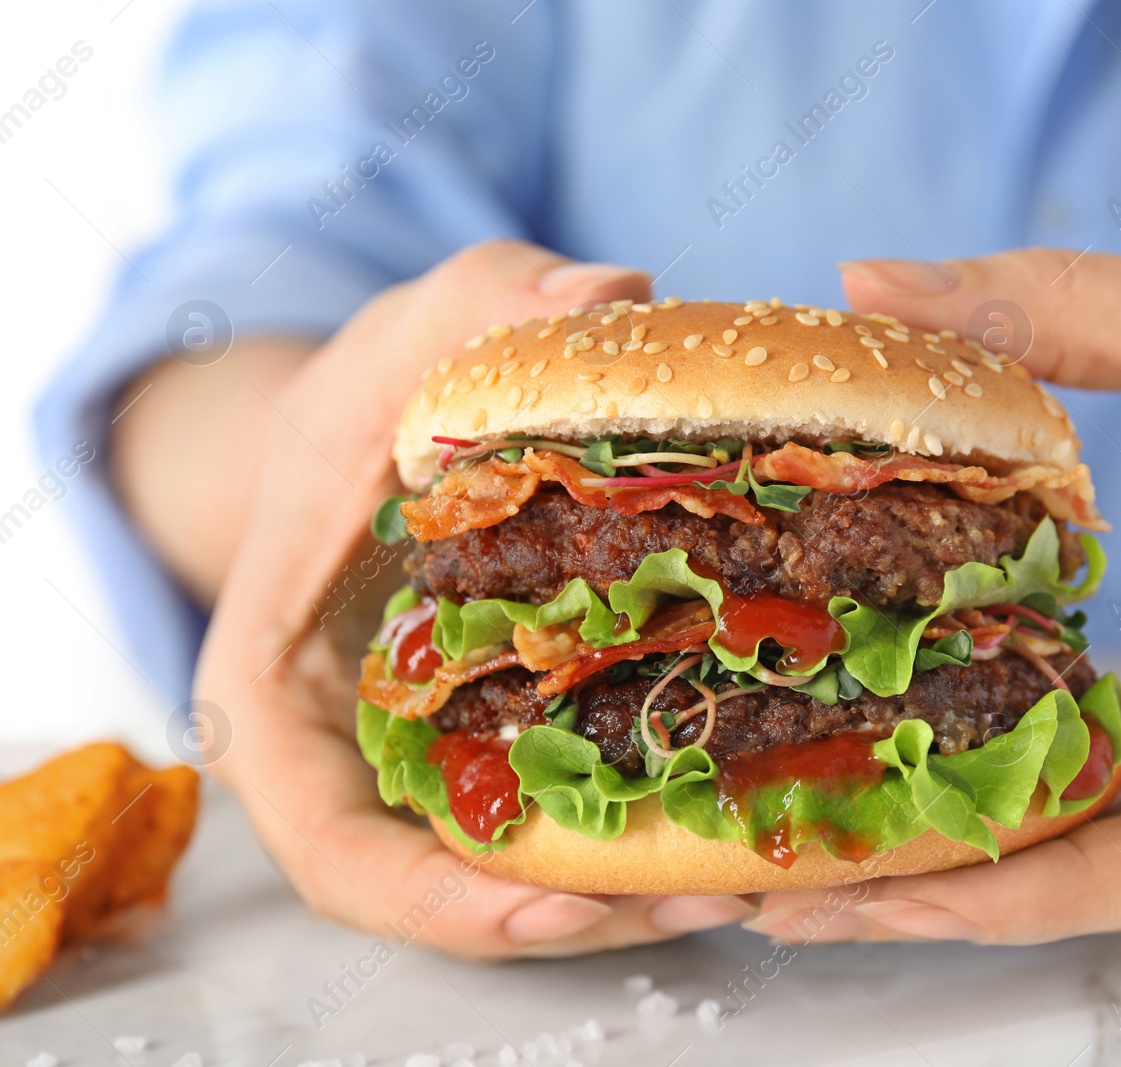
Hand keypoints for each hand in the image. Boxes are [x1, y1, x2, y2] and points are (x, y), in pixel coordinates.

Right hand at [195, 241, 755, 956]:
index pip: (332, 848)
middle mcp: (348, 761)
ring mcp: (425, 764)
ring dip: (625, 892)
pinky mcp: (497, 745)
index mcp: (278, 701)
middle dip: (569, 914)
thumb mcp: (398, 338)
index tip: (557, 908)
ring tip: (747, 877)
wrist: (370, 435)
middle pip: (443, 891)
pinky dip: (637, 829)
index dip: (439, 900)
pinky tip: (735, 808)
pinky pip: (561, 811)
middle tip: (705, 897)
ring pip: (514, 870)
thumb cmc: (357, 401)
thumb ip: (479, 303)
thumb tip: (610, 293)